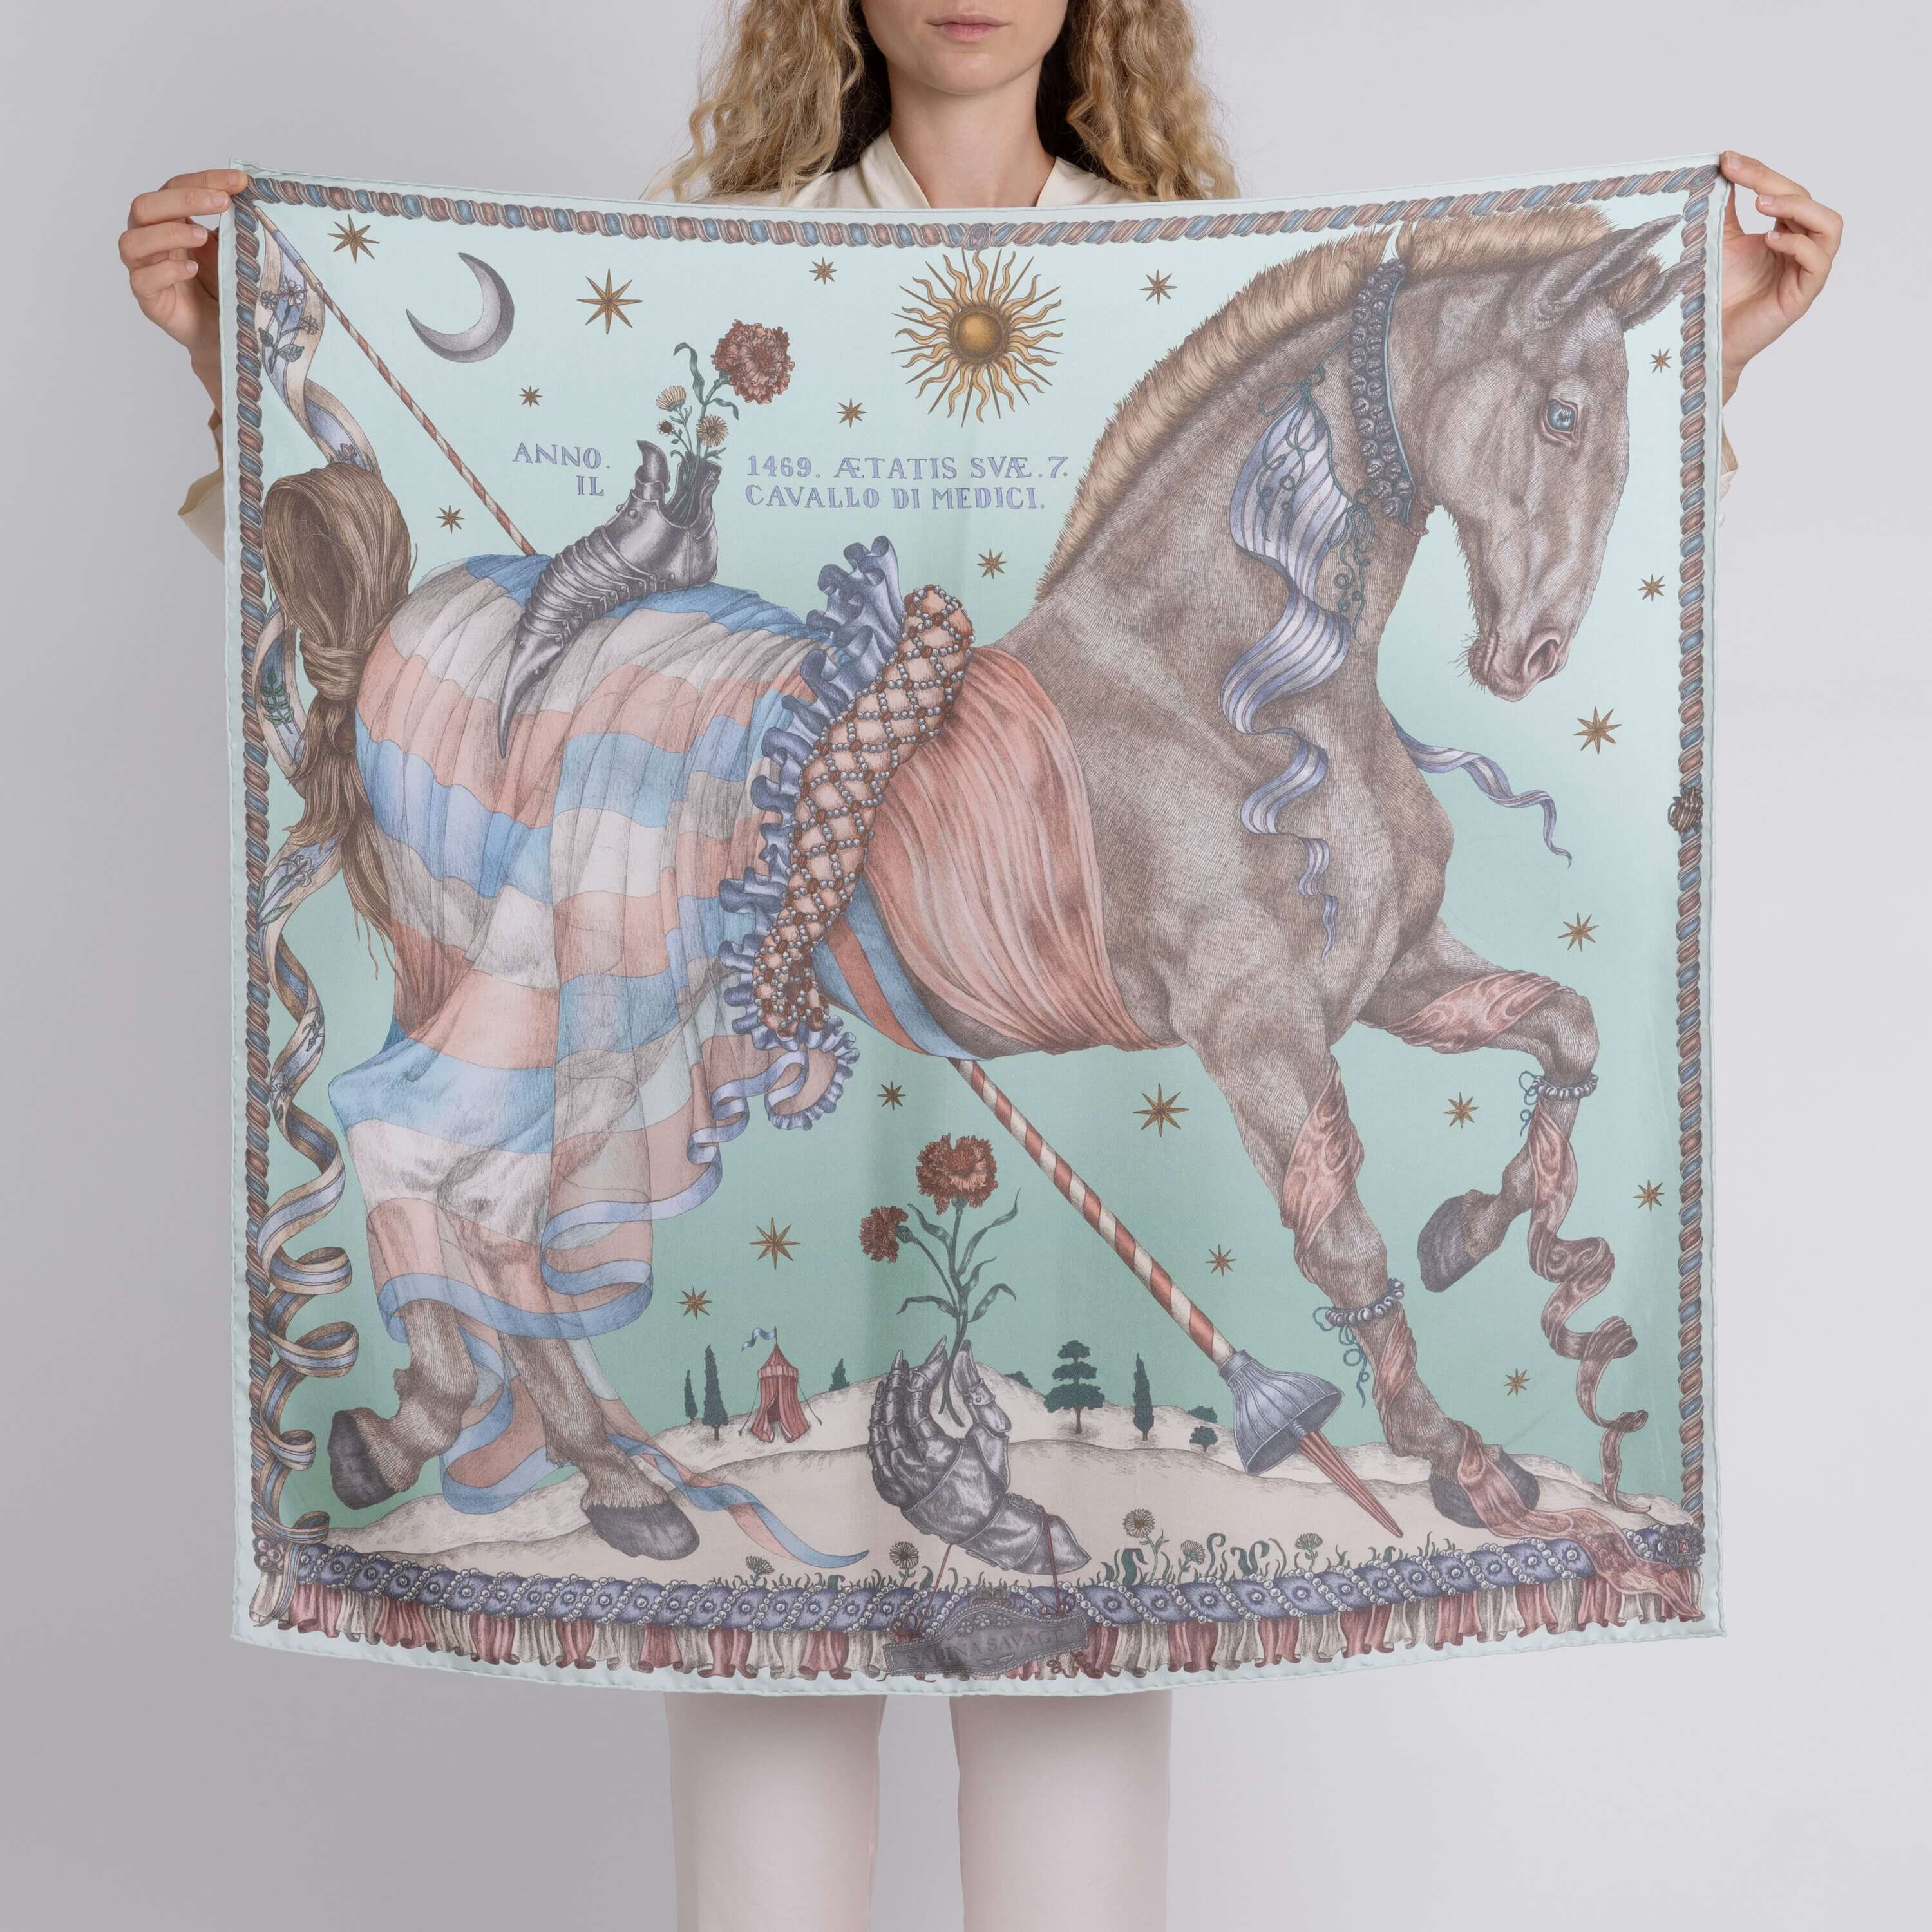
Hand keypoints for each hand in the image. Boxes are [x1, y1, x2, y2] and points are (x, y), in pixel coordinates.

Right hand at [120, 169, 247, 408]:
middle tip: (222, 202)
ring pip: (134, 241)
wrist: (227, 333)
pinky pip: (143, 279)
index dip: (204, 179)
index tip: (240, 180)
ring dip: (168, 233)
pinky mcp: (148, 299)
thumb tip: (258, 195)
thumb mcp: (233, 250)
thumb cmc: (226, 287)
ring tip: (202, 235)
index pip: (175, 187)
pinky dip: (166, 271)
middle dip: (183, 200)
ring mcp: (144, 269)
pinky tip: (191, 269)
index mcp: (169, 220)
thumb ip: (235, 224)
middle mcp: (150, 239)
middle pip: (145, 206)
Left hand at [867, 1342, 1086, 1574]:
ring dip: (883, 1404)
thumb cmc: (992, 1478)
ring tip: (891, 1380)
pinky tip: (882, 1415)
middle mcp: (911, 1469)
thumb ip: (978, 1392)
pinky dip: (876, 1434)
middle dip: (896, 1381)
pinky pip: (874, 1459)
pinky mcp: (892, 1494)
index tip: (936, 1355)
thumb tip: (964, 1354)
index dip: (923, 1374)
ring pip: (877, 1436)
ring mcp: (898, 1484)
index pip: (915, 1403)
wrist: (984, 1525)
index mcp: (936, 1453)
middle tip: (903, 1360)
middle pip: (891, 1416)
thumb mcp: (993, 1433)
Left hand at [1718, 152, 1841, 401]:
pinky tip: (1771, 240)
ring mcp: (1805, 271)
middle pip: (1805, 200)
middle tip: (1740, 173)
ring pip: (1828, 225)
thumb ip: (1724, 211)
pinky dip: (1798, 244)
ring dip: (1798, 208)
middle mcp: (1800, 247)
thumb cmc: (1715, 295)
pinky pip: (1818, 261)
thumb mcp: (1719, 243)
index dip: (1758, 172)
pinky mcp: (1803, 294)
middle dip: (1773, 182)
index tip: (1727, 159)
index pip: (1783, 192)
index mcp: (1784, 232)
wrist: (1706, 340)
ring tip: (1763, 206)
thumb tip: (1721, 168)